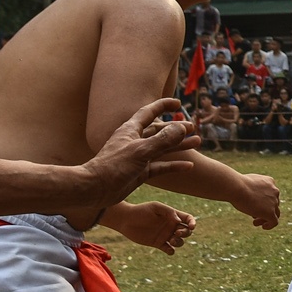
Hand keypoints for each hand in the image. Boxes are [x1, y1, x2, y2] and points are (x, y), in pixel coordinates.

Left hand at [84, 99, 199, 205]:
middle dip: (176, 128)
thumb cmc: (114, 166)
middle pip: (159, 131)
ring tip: (197, 142)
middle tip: (193, 127)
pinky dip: (173, 165)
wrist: (95, 188)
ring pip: (162, 148)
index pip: (149, 112)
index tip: (178, 103)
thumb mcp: (141, 150)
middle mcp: (134, 141)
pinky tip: (188, 166)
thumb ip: (162, 139)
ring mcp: (137, 157)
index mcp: (130, 130)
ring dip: (178, 145)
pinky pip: (160, 166)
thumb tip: (181, 127)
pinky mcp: (139, 173)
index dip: (163, 105)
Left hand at [107, 200, 196, 254]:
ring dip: (179, 242)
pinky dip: (171, 251)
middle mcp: (170, 226)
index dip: (192, 222)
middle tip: (177, 232)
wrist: (126, 220)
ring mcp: (165, 235)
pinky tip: (168, 249)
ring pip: (179, 242)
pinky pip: (169, 250)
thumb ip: (169, 212)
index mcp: (172, 216)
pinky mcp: (158, 244)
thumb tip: (179, 221)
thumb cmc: (141, 210)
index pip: (188, 219)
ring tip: (171, 240)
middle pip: (186, 231)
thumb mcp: (155, 207)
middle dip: (185, 233)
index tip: (192, 226)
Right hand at [228, 171, 280, 228]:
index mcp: (270, 182)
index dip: (264, 201)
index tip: (253, 205)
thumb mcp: (245, 183)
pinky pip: (274, 222)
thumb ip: (250, 188)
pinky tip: (263, 227)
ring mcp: (273, 202)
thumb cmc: (236, 184)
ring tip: (255, 222)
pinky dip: (270, 225)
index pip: (271, 194)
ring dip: (265, 218)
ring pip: (275, 213)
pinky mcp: (270, 212)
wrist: (236, 187)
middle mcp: (274, 191)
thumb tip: (248, 195)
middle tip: (253, 215)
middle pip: (273, 204)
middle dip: (264, 209)